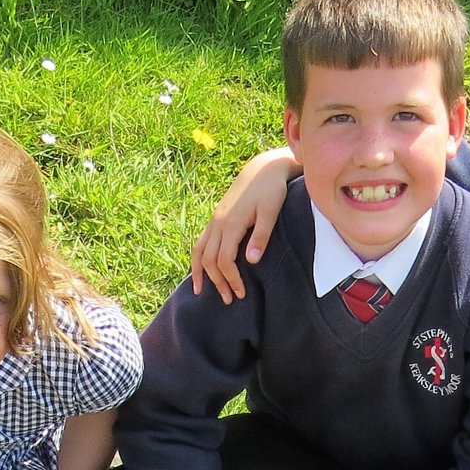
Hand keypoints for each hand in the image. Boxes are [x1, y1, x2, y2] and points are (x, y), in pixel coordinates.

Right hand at [189, 147, 299, 301]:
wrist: (263, 168)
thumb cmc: (271, 190)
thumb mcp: (271, 212)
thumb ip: (261, 237)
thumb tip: (251, 262)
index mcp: (231, 223)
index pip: (224, 260)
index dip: (231, 279)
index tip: (241, 293)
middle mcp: (218, 223)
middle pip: (209, 260)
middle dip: (217, 282)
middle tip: (229, 300)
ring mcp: (214, 220)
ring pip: (199, 251)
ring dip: (201, 273)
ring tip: (202, 292)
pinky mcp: (216, 218)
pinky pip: (200, 242)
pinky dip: (197, 258)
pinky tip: (199, 270)